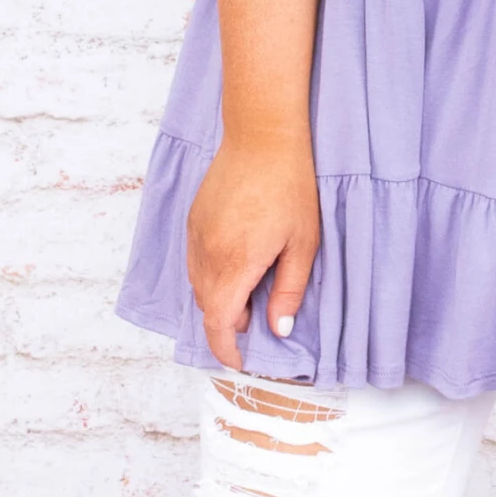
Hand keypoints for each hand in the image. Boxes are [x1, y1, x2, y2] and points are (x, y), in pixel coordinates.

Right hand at [187, 134, 320, 370]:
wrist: (262, 136)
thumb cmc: (290, 187)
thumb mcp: (302, 244)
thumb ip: (289, 291)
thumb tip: (278, 329)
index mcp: (234, 264)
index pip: (218, 324)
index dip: (226, 349)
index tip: (240, 361)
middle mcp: (206, 253)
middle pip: (207, 307)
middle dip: (228, 322)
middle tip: (256, 316)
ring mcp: (195, 235)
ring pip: (198, 285)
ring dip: (219, 298)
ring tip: (250, 286)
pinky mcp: (193, 219)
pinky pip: (195, 261)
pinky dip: (211, 275)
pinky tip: (237, 260)